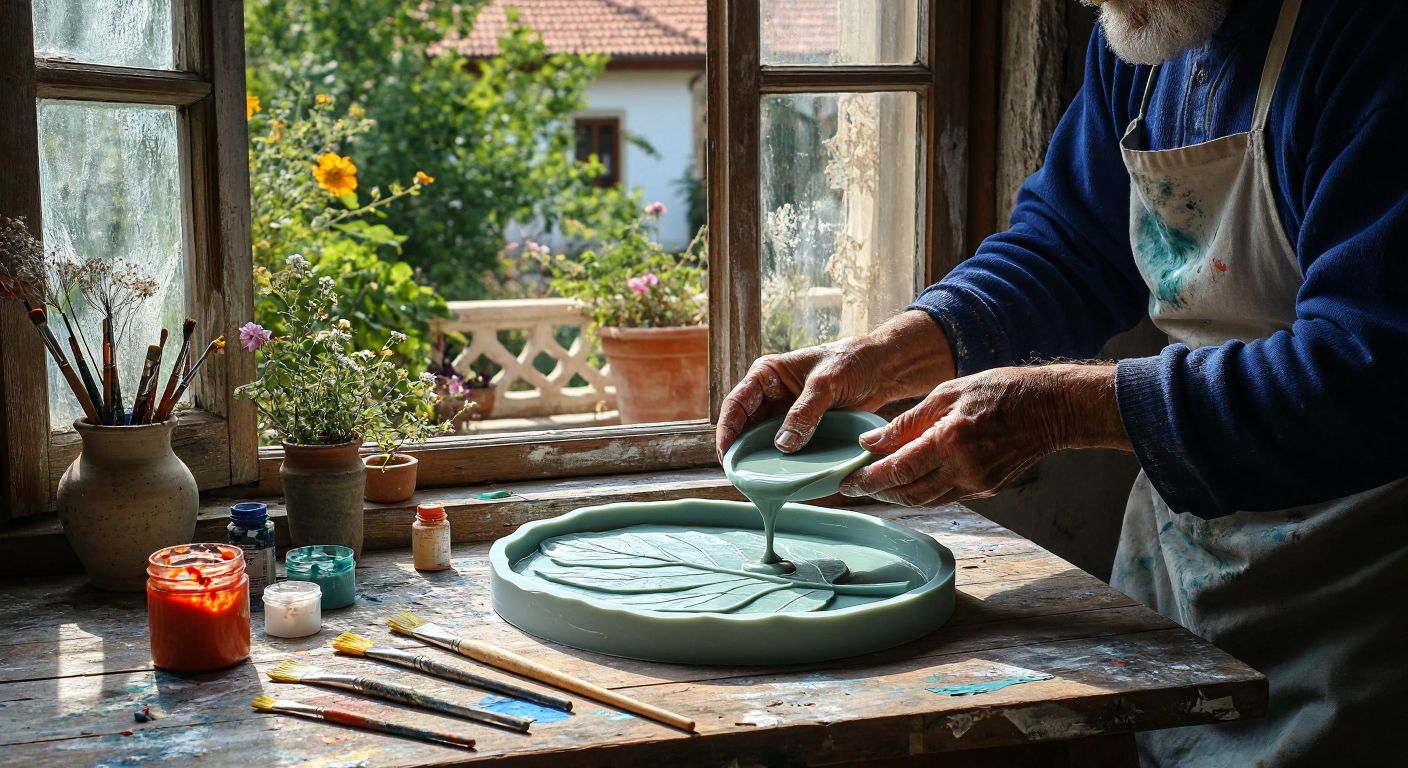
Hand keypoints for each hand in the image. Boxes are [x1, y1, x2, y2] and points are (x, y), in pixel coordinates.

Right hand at [715, 311, 954, 459]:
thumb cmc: (850, 363)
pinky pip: (784, 448)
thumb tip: (783, 445)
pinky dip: (780, 462)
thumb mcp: (825, 384)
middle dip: (740, 450)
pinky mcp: (800, 428)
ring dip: (758, 458)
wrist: (879, 369)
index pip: (736, 404)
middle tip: (740, 475)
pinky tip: (780, 477)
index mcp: (766, 375)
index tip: (727, 453)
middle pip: (744, 426)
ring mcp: (784, 413)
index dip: (727, 429)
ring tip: (756, 481)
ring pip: (761, 440)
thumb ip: (805, 412)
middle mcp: (769, 395)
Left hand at [841, 364, 1129, 506]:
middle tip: (852, 487)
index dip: (868, 479)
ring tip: (876, 487)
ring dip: (898, 497)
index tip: (845, 482)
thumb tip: (871, 441)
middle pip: (908, 493)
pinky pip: (945, 497)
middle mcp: (963, 469)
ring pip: (926, 500)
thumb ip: (907, 421)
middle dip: (877, 492)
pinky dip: (923, 493)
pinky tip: (909, 483)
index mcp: (950, 440)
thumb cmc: (1000, 390)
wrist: (1051, 409)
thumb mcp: (947, 392)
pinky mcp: (987, 489)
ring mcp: (977, 483)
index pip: (898, 469)